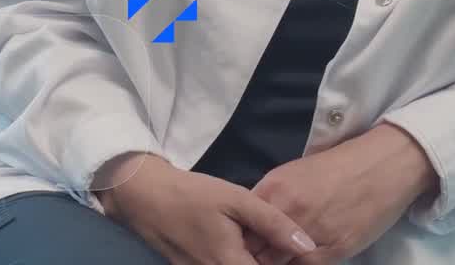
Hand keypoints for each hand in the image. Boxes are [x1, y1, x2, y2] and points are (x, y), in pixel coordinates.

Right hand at [96, 151, 318, 264]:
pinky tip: (242, 242)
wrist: (145, 197)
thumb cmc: (193, 195)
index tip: (301, 253)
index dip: (288, 264)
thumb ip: (274, 223)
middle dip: (270, 261)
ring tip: (261, 242)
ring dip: (255, 260)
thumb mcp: (237, 200)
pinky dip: (239, 259)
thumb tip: (308, 245)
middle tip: (281, 243)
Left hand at [240, 123, 439, 264]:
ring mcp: (312, 231)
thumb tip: (253, 223)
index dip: (239, 242)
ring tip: (279, 260)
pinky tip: (300, 260)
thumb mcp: (296, 174)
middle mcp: (288, 211)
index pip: (241, 228)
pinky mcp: (336, 248)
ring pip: (279, 263)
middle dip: (255, 257)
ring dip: (277, 263)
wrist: (383, 163)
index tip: (240, 249)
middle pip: (255, 250)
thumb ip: (273, 199)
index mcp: (274, 189)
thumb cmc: (340, 166)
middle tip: (257, 259)